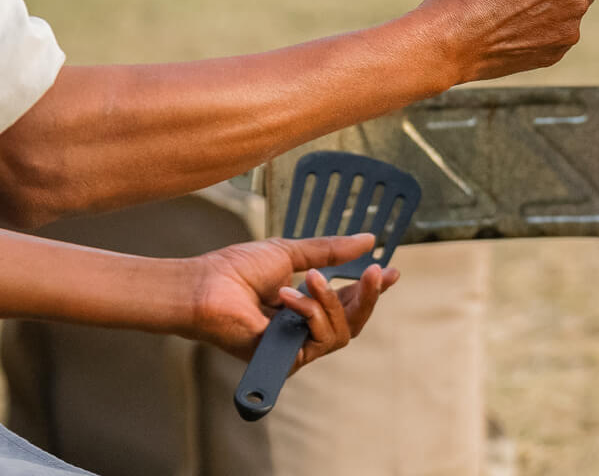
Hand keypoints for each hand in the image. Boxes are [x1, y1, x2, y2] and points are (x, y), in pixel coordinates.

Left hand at [177, 234, 399, 372]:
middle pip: (353, 322)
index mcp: (304, 303)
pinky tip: (290, 298)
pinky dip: (311, 314)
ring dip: (333, 303)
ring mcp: (296, 346)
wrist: (205, 287)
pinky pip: (321, 341)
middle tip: (378, 273)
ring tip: (313, 280)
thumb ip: (331, 250)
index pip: (347, 301)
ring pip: (342, 333)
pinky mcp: (287, 359)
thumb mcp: (291, 252)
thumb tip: (369, 239)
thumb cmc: (235, 270)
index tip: (393, 271)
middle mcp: (303, 328)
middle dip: (368, 297)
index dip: (372, 288)